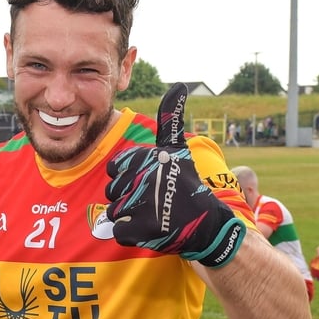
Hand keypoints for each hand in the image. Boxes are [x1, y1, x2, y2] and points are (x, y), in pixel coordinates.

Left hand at [104, 82, 245, 267]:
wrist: (206, 224)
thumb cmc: (186, 184)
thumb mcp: (178, 148)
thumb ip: (171, 118)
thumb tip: (179, 85)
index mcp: (150, 157)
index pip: (115, 168)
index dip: (127, 177)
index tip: (147, 181)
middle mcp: (148, 177)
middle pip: (112, 190)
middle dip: (128, 198)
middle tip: (153, 201)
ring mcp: (146, 204)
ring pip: (114, 211)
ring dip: (130, 217)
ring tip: (153, 214)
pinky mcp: (144, 229)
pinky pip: (119, 231)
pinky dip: (132, 234)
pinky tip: (151, 228)